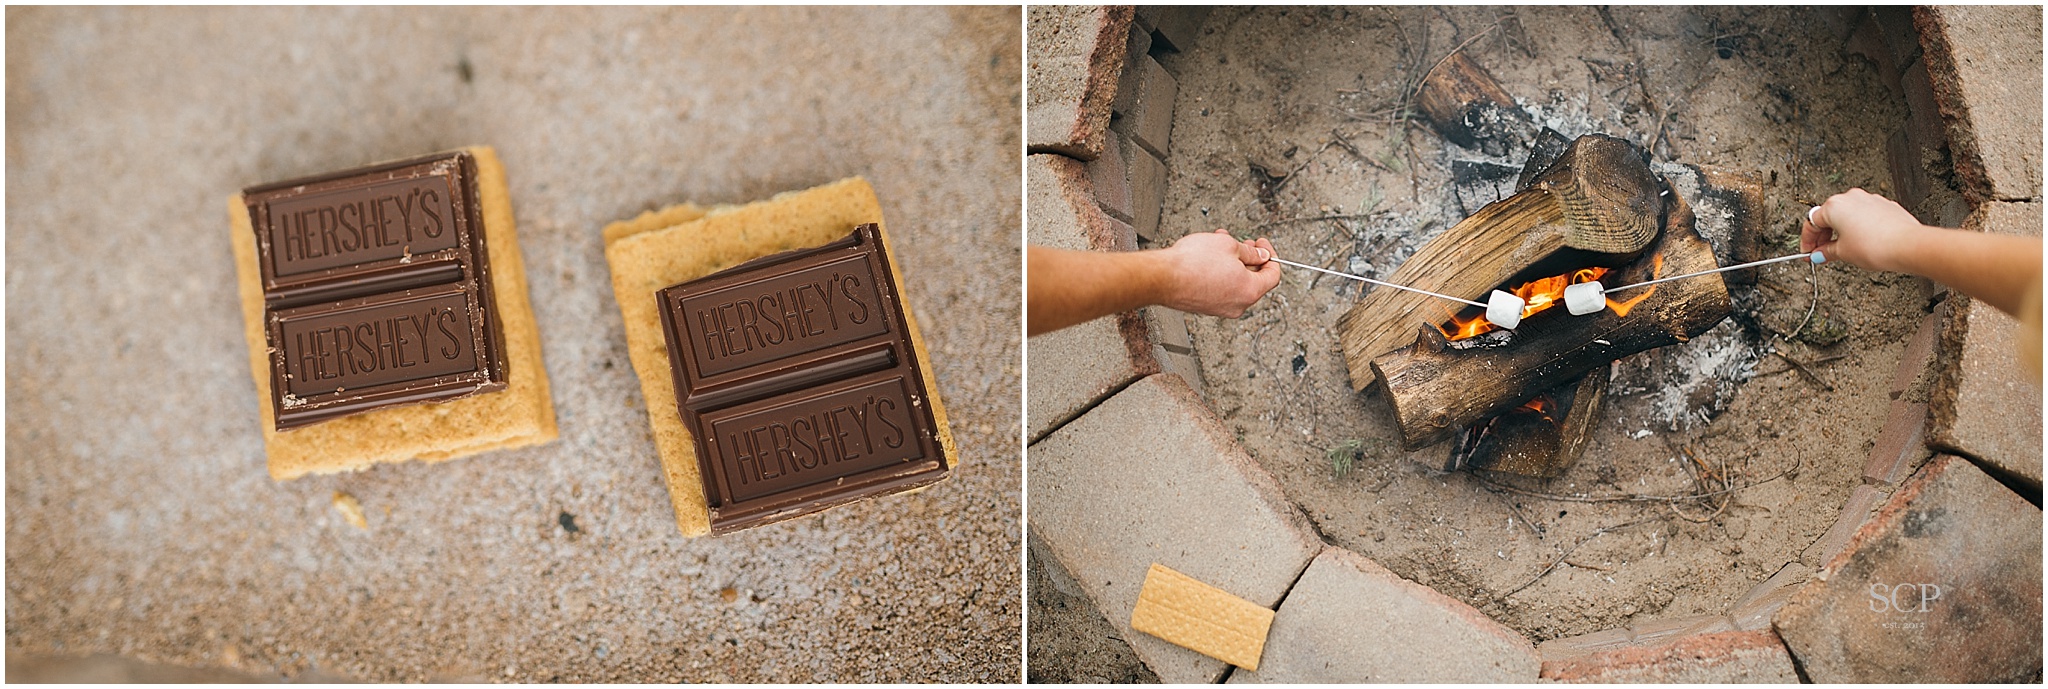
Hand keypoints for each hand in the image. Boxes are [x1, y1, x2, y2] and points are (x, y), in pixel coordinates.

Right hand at [1155, 229, 1281, 317]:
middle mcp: (1238, 305)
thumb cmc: (1193, 263)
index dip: (1271, 256)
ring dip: (1233, 263)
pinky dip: (1221, 273)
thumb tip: (1260, 255)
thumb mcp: (1229, 245)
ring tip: (1221, 246)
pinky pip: (1222, 289)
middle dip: (1250, 258)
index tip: (1263, 245)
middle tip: (1244, 244)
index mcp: (1250, 291)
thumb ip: (1251, 252)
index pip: (1273, 276)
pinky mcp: (1206, 307)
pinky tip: (1211, 258)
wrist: (1163, 277)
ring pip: (1236, 283)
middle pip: (1255, 280)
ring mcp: (1221, 308)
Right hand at [1802, 188, 1922, 271]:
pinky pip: (1864, 216)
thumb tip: (1820, 254)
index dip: (1807, 241)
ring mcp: (1870, 200)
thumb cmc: (1878, 246)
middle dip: (1824, 236)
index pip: (1812, 223)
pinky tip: (1861, 242)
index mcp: (1835, 206)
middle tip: (1822, 253)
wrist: (1908, 245)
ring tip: (1843, 249)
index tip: (1808, 252)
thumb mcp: (1843, 253)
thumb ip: (1826, 252)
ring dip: (1842, 231)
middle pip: (1829, 216)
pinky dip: (1859, 228)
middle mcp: (1851, 198)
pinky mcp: (1885, 206)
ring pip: (1848, 215)